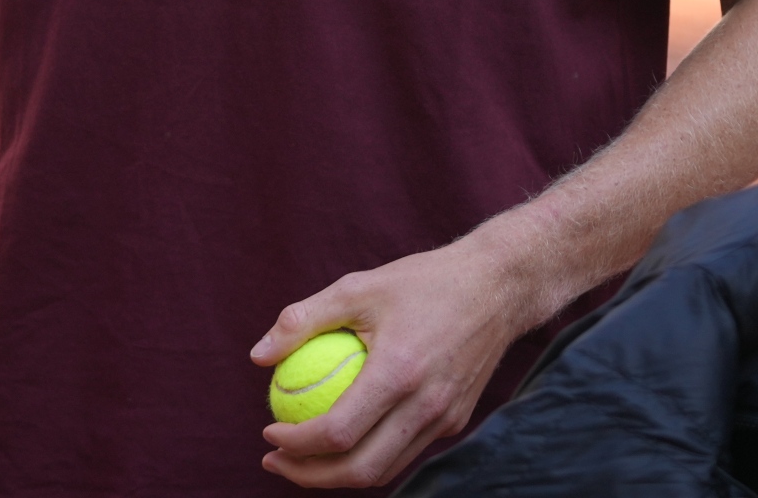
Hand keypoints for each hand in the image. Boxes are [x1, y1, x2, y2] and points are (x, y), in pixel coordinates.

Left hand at [250, 236, 540, 488]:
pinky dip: (370, 456)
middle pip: (361, 469)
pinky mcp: (456, 420)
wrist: (499, 286)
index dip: (297, 444)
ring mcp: (445, 418)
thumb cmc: (422, 281)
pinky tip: (344, 438)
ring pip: (385, 469)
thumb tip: (258, 356)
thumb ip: (304, 319)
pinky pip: (405, 451)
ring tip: (302, 458)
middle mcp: (426, 405)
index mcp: (400, 372)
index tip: (268, 432)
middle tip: (275, 460)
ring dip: (338, 475)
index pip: (339, 431)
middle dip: (309, 476)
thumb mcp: (359, 286)